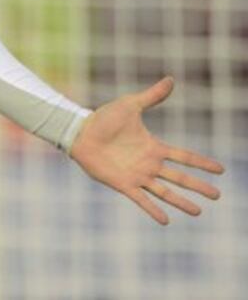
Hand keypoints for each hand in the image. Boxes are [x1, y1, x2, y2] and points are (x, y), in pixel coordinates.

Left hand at [70, 76, 223, 223]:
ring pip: (165, 192)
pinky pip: (141, 199)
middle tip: (217, 196)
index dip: (201, 163)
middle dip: (198, 186)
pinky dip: (153, 210)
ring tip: (198, 212)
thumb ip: (151, 96)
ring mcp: (137, 175)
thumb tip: (170, 79)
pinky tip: (165, 220)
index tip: (220, 170)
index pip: (183, 156)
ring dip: (181, 202)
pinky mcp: (122, 184)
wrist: (79, 132)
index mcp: (153, 147)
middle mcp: (148, 164)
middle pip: (179, 177)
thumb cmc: (103, 118)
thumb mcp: (130, 105)